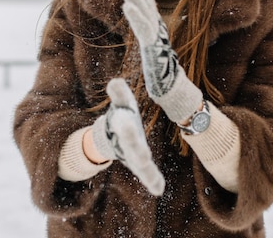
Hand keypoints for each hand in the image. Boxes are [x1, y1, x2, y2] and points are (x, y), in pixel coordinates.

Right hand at [91, 78, 164, 195]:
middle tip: (144, 159)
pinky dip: (153, 183)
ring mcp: (134, 156)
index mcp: (123, 126)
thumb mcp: (122, 102)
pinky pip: (148, 175)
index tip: (126, 123)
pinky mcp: (141, 164)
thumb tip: (115, 82)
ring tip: (155, 185)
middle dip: (138, 152)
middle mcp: (128, 143)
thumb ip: (119, 93)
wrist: (112, 135)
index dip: (124, 125)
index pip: (123, 125)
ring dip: (147, 174)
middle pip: (133, 148)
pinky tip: (159, 190)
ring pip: (141, 166)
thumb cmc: (122, 115)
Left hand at [120, 0, 202, 122]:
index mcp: (157, 32)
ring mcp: (157, 41)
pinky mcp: (154, 51)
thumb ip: (150, 38)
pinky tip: (127, 5)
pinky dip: (136, 16)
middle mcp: (159, 33)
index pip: (148, 7)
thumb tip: (148, 28)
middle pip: (148, 6)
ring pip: (145, 15)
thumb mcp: (154, 52)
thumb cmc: (164, 75)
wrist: (175, 95)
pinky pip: (144, 30)